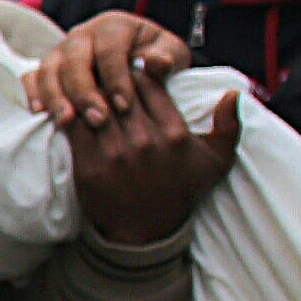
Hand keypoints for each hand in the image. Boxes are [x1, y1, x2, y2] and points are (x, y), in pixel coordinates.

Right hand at [25, 12, 191, 127]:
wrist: (138, 66)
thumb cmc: (156, 61)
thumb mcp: (170, 55)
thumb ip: (167, 57)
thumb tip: (156, 63)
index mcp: (114, 26)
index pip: (109, 49)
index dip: (116, 77)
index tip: (125, 106)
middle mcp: (83, 35)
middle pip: (75, 58)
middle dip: (84, 91)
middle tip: (98, 119)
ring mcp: (61, 51)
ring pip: (49, 68)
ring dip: (56, 96)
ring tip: (66, 121)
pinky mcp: (47, 69)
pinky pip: (32, 77)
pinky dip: (33, 94)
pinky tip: (40, 114)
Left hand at [69, 77, 242, 244]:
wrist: (145, 233)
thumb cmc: (180, 192)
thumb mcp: (215, 163)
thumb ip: (229, 127)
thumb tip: (233, 94)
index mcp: (174, 134)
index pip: (148, 84)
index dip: (134, 72)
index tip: (126, 69)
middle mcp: (146, 142)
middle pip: (120, 91)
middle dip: (108, 76)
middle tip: (99, 67)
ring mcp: (116, 155)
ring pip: (96, 106)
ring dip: (87, 91)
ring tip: (81, 81)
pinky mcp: (90, 168)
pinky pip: (75, 128)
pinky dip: (71, 113)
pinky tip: (68, 105)